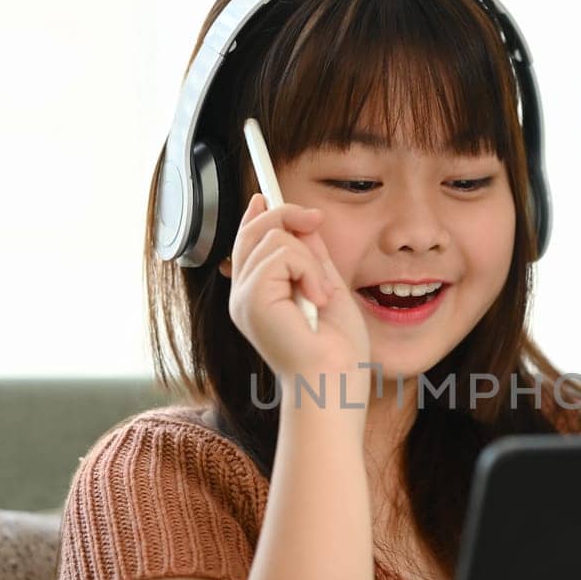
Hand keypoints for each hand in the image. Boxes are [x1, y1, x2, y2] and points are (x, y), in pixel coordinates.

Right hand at [222, 193, 369, 387]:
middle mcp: (244, 294)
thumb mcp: (327, 288)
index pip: (248, 239)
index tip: (265, 195)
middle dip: (291, 217)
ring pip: (274, 237)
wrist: (334, 384)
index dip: (259, 213)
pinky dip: (309, 270)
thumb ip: (312, 256)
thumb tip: (303, 220)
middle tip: (318, 225)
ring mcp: (244, 297)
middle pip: (257, 227)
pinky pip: (282, 253)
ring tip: (320, 295)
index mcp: (258, 294)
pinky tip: (316, 300)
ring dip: (310, 260)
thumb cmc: (336, 351)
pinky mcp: (252, 299)